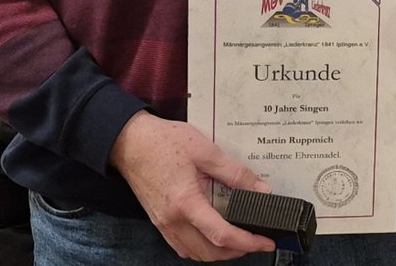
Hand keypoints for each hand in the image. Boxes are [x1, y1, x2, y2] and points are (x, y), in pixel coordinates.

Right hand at [109, 113, 274, 259]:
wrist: (129, 142)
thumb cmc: (163, 142)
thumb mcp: (206, 151)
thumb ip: (235, 173)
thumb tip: (261, 189)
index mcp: (186, 203)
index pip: (222, 235)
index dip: (248, 242)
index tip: (266, 242)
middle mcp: (172, 221)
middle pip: (210, 252)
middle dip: (237, 252)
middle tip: (257, 241)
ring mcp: (163, 224)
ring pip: (195, 253)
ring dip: (219, 252)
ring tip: (239, 239)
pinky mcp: (159, 221)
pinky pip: (182, 246)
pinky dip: (201, 247)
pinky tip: (212, 235)